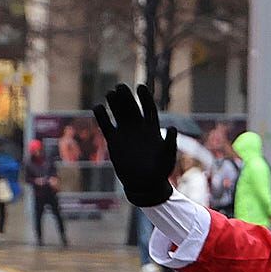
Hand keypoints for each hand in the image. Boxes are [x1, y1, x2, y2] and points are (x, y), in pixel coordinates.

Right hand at [92, 83, 176, 206]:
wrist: (144, 184)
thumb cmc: (160, 171)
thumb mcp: (168, 157)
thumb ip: (170, 142)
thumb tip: (172, 127)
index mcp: (152, 128)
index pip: (148, 107)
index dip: (144, 97)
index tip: (140, 87)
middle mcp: (138, 127)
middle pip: (131, 107)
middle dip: (126, 96)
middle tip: (120, 87)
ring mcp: (125, 133)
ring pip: (118, 113)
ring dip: (114, 103)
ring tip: (109, 93)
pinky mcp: (113, 141)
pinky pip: (106, 125)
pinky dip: (101, 116)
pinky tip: (97, 107)